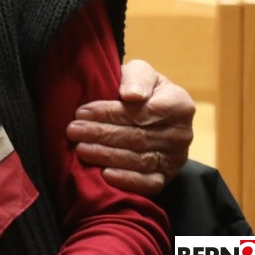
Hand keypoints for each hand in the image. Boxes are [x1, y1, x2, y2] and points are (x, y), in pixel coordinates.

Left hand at [66, 59, 194, 195]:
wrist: (150, 108)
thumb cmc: (140, 87)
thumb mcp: (140, 72)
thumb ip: (137, 77)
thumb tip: (132, 95)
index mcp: (179, 104)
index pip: (140, 112)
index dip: (109, 113)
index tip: (81, 112)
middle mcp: (182, 134)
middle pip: (137, 137)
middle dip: (101, 134)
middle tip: (73, 131)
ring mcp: (176, 158)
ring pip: (139, 160)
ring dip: (107, 155)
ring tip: (80, 149)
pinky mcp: (167, 176)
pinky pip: (150, 183)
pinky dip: (128, 180)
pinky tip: (105, 174)